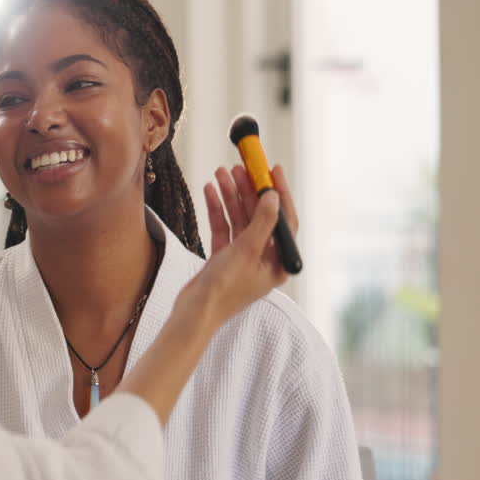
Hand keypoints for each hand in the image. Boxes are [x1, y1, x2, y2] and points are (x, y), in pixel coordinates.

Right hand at [180, 164, 299, 326]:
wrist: (195, 312)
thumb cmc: (224, 290)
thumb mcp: (246, 251)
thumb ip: (262, 222)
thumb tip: (273, 197)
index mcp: (278, 261)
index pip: (285, 220)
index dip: (280, 193)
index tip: (272, 170)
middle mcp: (264, 258)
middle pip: (260, 215)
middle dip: (249, 190)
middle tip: (241, 167)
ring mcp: (243, 257)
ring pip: (240, 218)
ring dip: (231, 196)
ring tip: (221, 174)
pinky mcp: (224, 257)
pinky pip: (224, 227)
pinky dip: (217, 209)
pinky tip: (210, 192)